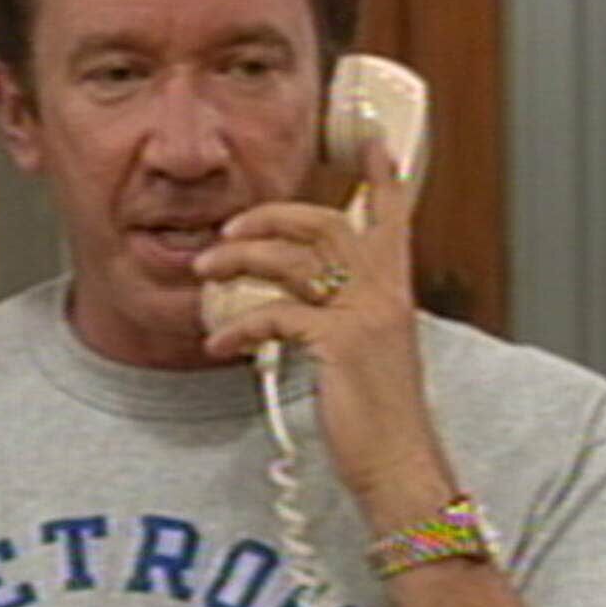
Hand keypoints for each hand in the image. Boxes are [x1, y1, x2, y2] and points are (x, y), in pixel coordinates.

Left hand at [193, 141, 451, 499]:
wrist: (399, 467)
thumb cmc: (380, 419)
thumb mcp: (369, 356)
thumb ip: (346, 319)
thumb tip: (302, 307)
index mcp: (395, 291)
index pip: (392, 218)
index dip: (383, 177)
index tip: (374, 139)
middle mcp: (385, 293)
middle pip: (324, 224)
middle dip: (270, 216)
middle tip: (230, 227)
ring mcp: (365, 315)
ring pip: (292, 260)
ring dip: (239, 260)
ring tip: (206, 271)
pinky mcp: (339, 343)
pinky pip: (274, 315)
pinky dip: (237, 325)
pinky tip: (218, 343)